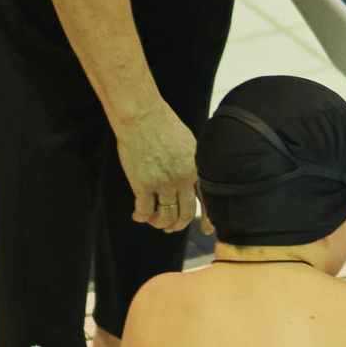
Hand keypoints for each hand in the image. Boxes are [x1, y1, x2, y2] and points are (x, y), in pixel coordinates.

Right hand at [114, 100, 201, 232]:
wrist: (142, 116)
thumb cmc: (163, 124)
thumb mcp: (188, 143)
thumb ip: (191, 163)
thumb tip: (192, 178)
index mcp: (196, 168)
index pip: (207, 200)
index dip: (207, 218)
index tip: (205, 230)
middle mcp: (183, 179)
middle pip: (185, 213)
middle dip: (178, 224)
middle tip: (170, 227)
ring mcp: (164, 183)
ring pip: (165, 216)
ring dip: (159, 223)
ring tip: (153, 221)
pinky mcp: (143, 185)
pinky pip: (145, 211)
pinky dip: (141, 217)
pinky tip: (138, 215)